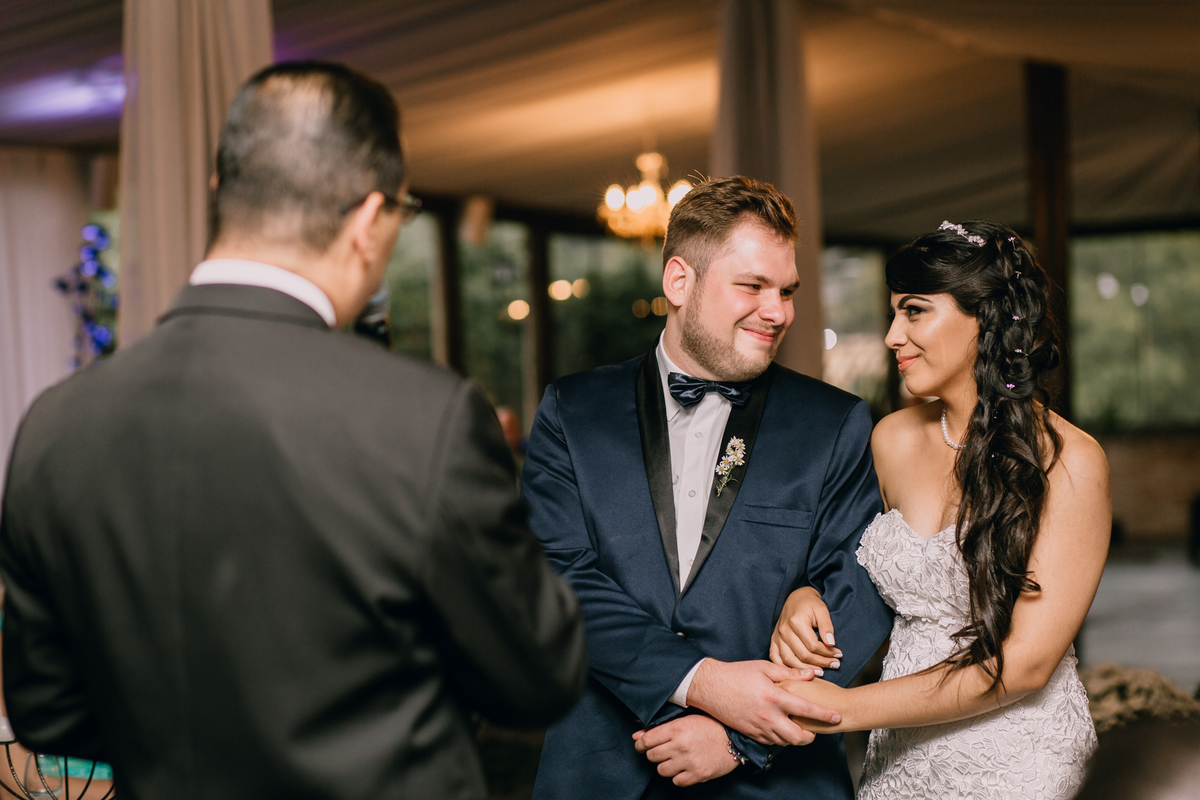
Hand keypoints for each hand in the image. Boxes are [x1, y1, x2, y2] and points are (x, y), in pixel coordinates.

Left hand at [632, 715, 737, 785]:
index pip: (647, 740)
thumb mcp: (685, 720)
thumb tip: (637, 735)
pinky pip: (677, 781)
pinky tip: (683, 768)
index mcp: (677, 728)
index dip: (641, 743)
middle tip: (662, 751)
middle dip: (654, 753)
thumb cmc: (710, 725)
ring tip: (674, 759)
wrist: (735, 738)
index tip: (641, 745)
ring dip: (665, 765)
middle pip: (652, 756)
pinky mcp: (698, 774)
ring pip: (661, 770)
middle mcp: (681, 745)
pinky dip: (678, 776)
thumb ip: (660, 728)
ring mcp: (689, 761)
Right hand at [684, 659, 837, 745]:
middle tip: (814, 730)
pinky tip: (779, 727)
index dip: (824, 715)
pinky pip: (770, 741)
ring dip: (794, 737)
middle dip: (810, 737)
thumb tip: (812, 674)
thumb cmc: (737, 674)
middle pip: (798, 737)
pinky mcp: (750, 733)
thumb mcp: (765, 667)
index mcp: (774, 697)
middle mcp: (768, 716)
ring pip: (785, 742)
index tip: (836, 717)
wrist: (710, 687)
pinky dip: (779, 737)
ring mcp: (758, 727)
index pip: (806, 710)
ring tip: (797, 727)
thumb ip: (790, 673)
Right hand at [770, 587, 842, 669]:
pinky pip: (776, 658)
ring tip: (820, 672)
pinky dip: (785, 668)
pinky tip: (797, 673)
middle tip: (834, 664)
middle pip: (803, 655)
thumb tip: (831, 643)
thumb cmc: (810, 603)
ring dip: (805, 670)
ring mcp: (777, 636)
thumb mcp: (822, 609)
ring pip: (790, 660)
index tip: (839, 655)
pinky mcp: (774, 640)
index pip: (813, 646)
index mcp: (796, 622)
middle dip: (821, 662)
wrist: (796, 598)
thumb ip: (827, 626)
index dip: (827, 653)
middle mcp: (784, 630)